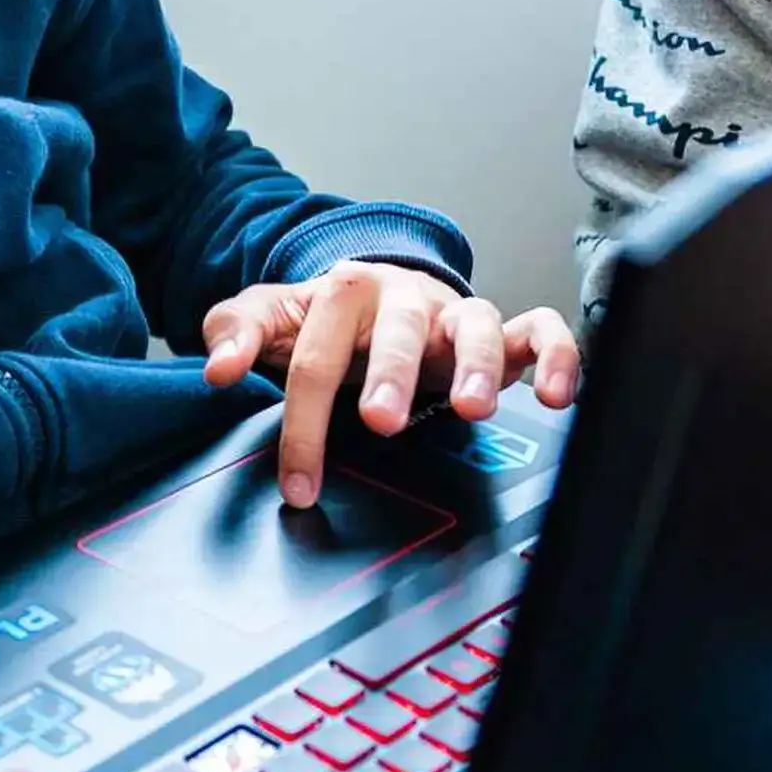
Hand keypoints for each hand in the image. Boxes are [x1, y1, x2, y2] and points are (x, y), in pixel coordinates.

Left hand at [200, 262, 579, 508]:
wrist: (378, 288)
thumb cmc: (328, 317)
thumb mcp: (274, 316)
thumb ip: (238, 330)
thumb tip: (216, 366)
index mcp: (344, 292)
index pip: (317, 355)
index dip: (303, 420)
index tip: (298, 483)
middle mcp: (404, 298)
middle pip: (399, 328)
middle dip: (391, 372)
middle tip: (380, 421)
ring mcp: (455, 313)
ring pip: (475, 323)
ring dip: (474, 363)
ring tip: (470, 408)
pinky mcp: (504, 330)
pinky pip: (541, 328)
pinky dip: (555, 353)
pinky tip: (555, 394)